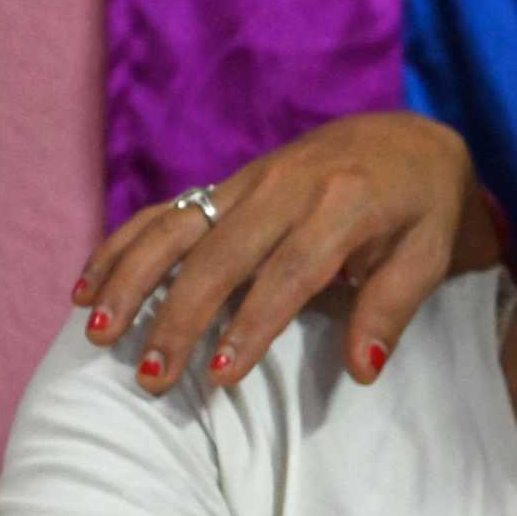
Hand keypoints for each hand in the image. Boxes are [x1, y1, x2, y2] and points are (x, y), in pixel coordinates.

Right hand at [71, 112, 491, 392]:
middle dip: (180, 318)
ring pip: (178, 229)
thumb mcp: (428, 255)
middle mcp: (289, 186)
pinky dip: (123, 246)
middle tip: (152, 377)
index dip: (252, 325)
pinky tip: (88, 286)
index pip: (291, 272)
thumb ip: (391, 310)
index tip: (220, 375)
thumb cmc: (422, 209)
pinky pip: (166, 212)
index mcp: (345, 204)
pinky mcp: (228, 182)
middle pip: (221, 256)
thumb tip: (363, 370)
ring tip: (99, 333)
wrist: (407, 138)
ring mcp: (251, 180)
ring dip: (133, 280)